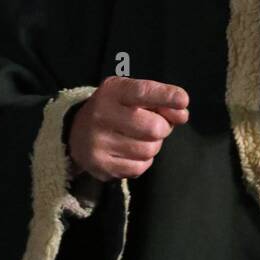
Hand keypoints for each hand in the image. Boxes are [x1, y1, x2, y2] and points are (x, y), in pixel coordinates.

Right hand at [68, 76, 189, 180]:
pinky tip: (130, 151)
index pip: (142, 92)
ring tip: (139, 138)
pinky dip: (142, 161)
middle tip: (154, 125)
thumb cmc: (114, 109)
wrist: (76, 132)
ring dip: (153, 145)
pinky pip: (139, 167)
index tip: (183, 100)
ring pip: (149, 150)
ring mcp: (99, 143)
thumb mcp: (132, 95)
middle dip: (163, 128)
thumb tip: (182, 114)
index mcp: (112, 92)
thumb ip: (160, 100)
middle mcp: (101, 115)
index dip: (165, 96)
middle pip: (154, 128)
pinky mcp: (101, 166)